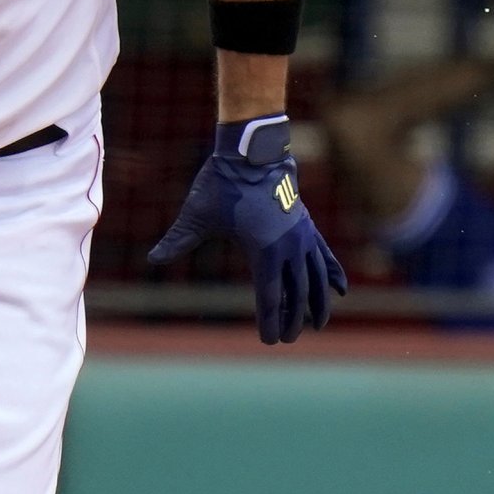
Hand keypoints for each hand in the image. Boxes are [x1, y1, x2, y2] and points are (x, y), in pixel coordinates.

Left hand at [148, 116, 347, 344]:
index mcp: (264, 251)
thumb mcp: (197, 215)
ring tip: (318, 324)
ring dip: (317, 302)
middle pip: (297, 292)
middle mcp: (289, 247)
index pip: (270, 297)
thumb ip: (177, 240)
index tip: (270, 340)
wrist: (253, 153)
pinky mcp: (307, 225)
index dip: (271, 321)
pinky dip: (333, 273)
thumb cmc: (222, 184)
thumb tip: (152, 258)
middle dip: (294, 318)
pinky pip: (324, 255)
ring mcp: (302, 235)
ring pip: (315, 277)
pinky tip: (341, 290)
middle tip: (288, 337)